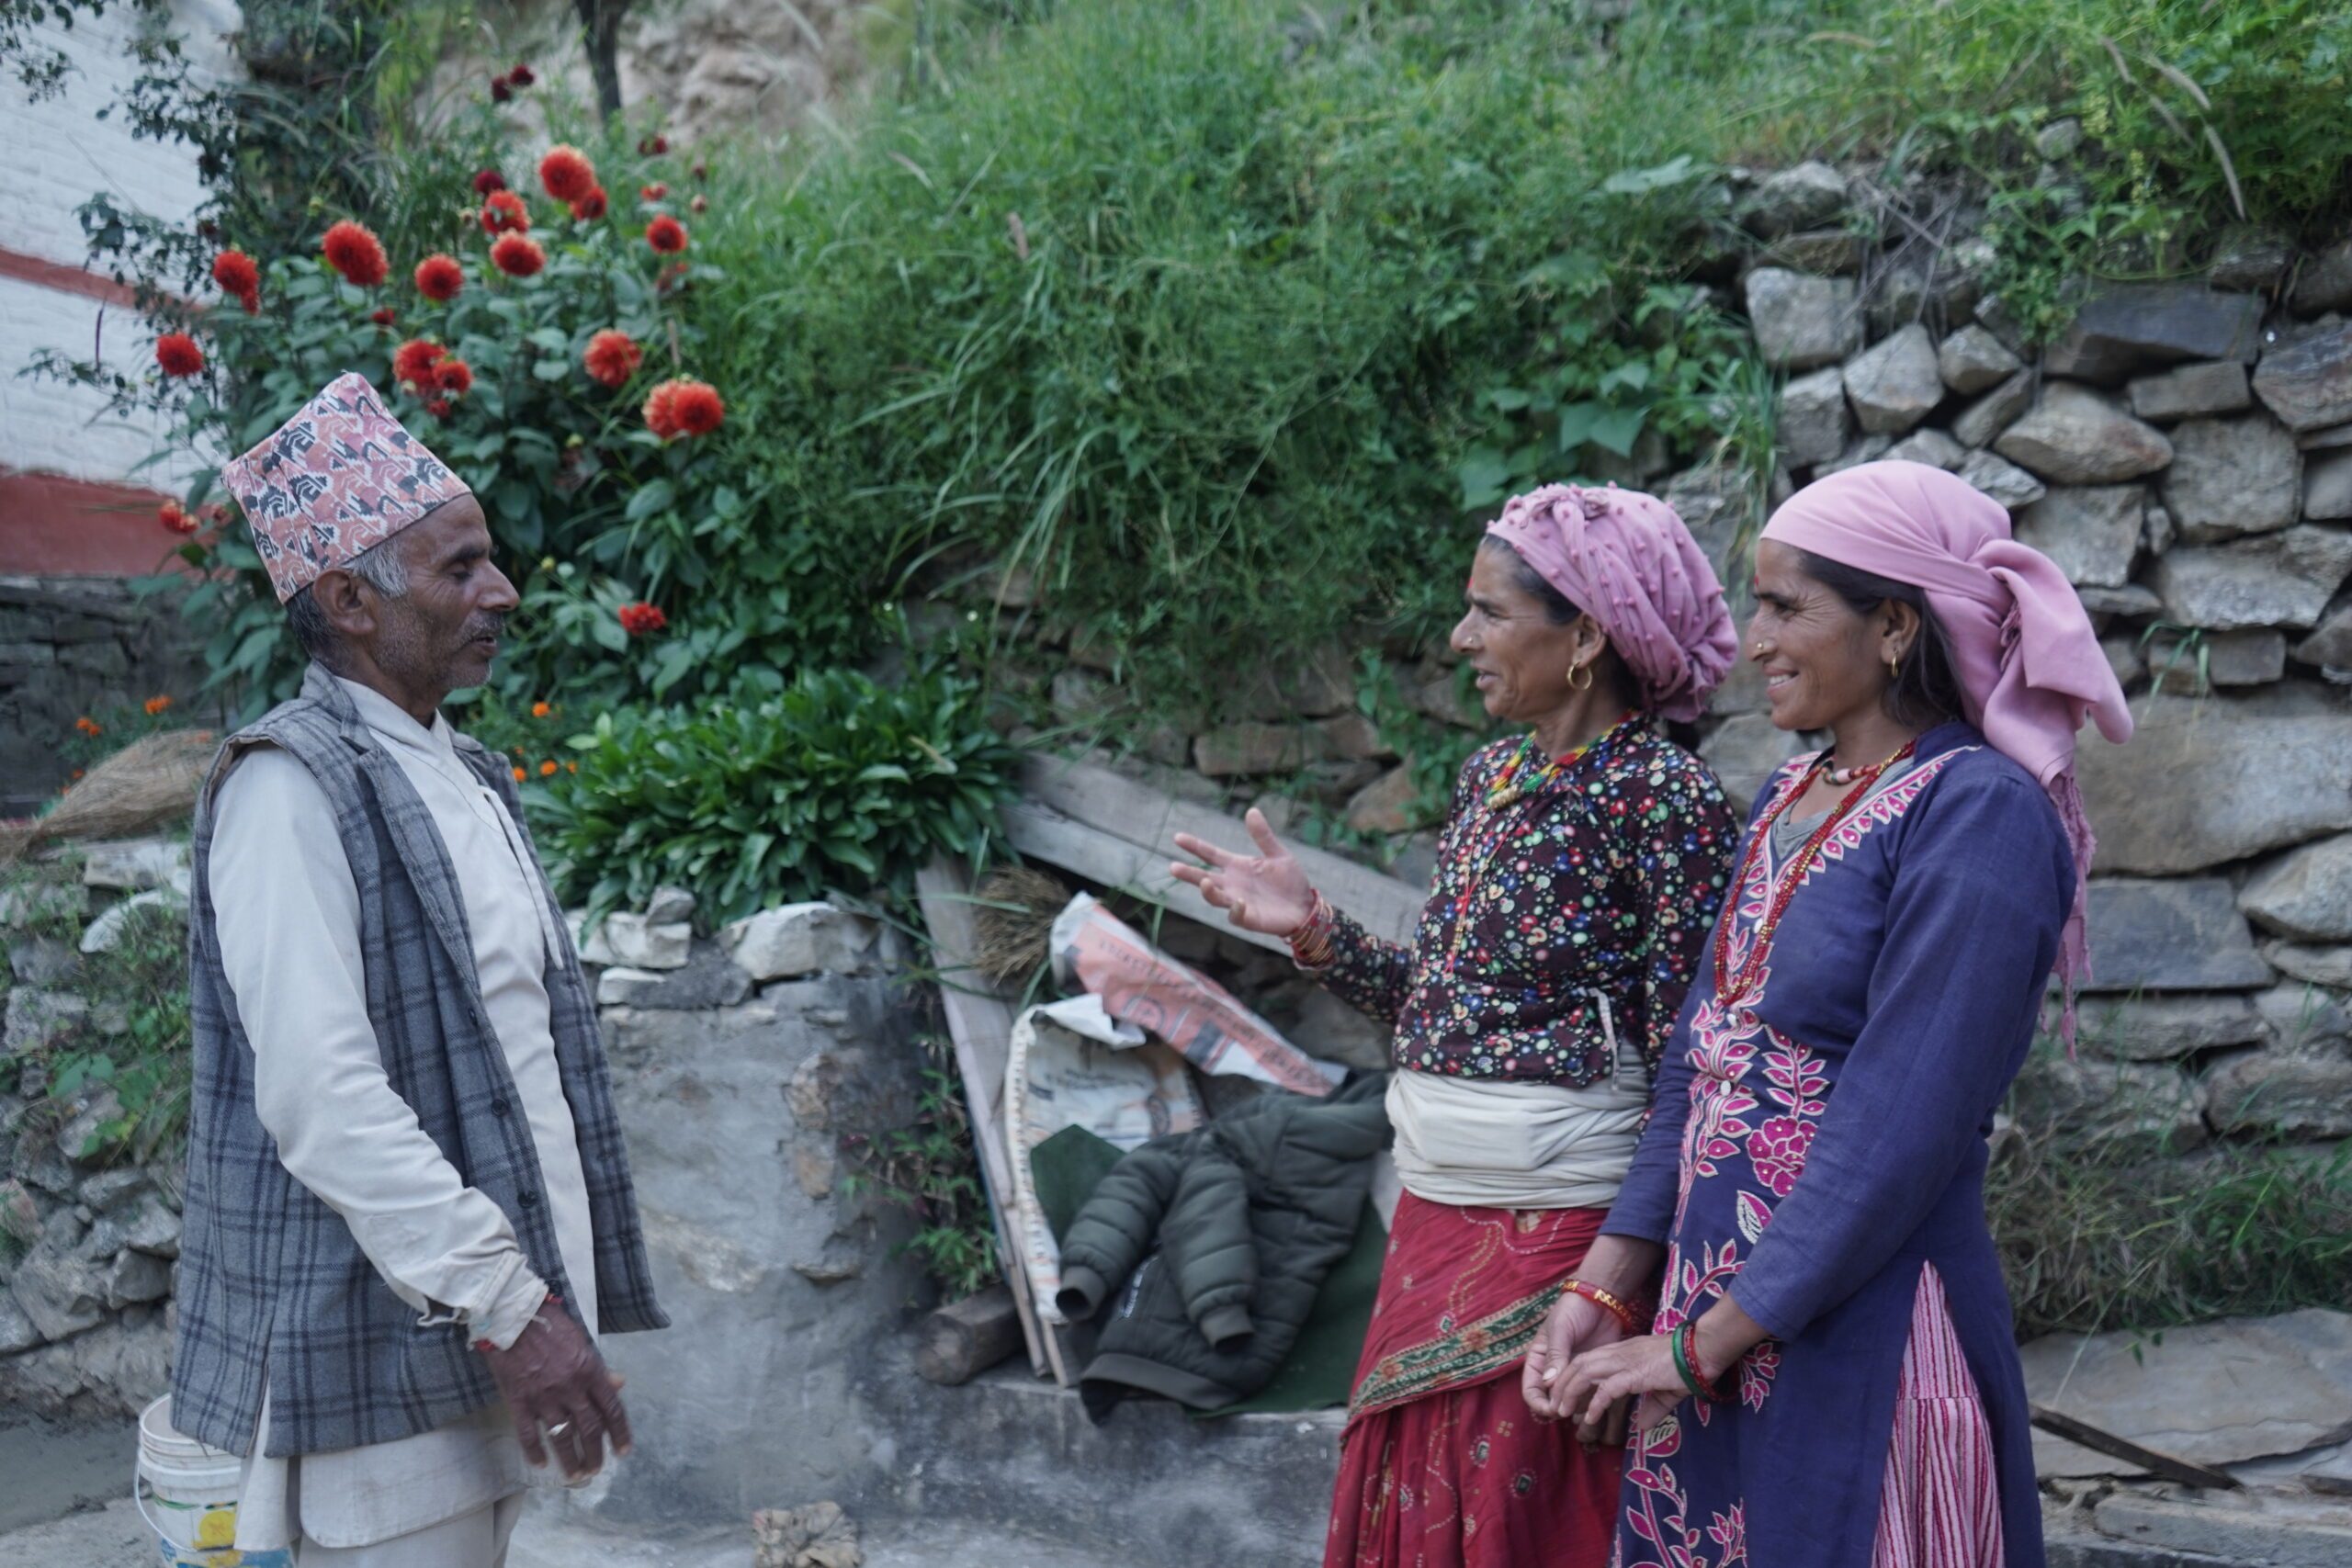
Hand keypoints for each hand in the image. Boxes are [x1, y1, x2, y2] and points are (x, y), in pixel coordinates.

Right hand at [478, 1295, 631, 1478]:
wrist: (513, 1316)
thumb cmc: (551, 1327)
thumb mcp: (582, 1342)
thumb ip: (599, 1368)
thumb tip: (620, 1385)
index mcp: (590, 1370)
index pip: (612, 1409)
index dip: (620, 1433)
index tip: (624, 1452)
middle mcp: (571, 1387)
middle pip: (589, 1428)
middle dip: (596, 1453)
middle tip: (597, 1470)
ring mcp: (544, 1396)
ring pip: (562, 1437)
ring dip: (570, 1460)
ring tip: (575, 1476)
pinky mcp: (518, 1401)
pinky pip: (528, 1434)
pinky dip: (534, 1452)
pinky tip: (541, 1465)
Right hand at [1169, 808, 1314, 937]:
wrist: (1305, 907)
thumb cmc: (1290, 881)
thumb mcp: (1278, 854)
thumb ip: (1263, 835)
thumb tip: (1251, 810)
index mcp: (1237, 866)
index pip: (1210, 855)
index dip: (1194, 846)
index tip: (1177, 837)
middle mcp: (1232, 884)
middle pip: (1204, 878)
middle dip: (1189, 873)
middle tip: (1173, 867)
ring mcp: (1238, 902)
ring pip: (1215, 898)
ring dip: (1208, 891)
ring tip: (1205, 882)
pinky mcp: (1248, 918)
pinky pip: (1236, 915)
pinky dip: (1235, 909)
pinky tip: (1239, 901)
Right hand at [1521, 1290, 1626, 1428]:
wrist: (1601, 1301)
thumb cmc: (1574, 1310)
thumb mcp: (1561, 1329)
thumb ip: (1555, 1355)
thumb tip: (1549, 1383)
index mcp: (1539, 1360)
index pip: (1531, 1390)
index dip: (1538, 1403)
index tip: (1552, 1410)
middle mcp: (1553, 1370)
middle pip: (1549, 1400)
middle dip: (1558, 1409)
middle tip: (1571, 1412)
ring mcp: (1573, 1373)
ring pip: (1569, 1401)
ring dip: (1575, 1408)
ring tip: (1587, 1410)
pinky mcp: (1591, 1374)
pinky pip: (1588, 1395)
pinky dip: (1591, 1402)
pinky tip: (1599, 1403)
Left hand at [1554, 1331, 1708, 1436]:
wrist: (1703, 1351)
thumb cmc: (1687, 1367)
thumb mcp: (1664, 1390)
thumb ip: (1651, 1407)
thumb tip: (1642, 1426)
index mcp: (1623, 1352)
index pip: (1587, 1360)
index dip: (1571, 1377)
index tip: (1564, 1397)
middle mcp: (1619, 1353)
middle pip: (1578, 1364)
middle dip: (1562, 1384)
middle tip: (1554, 1406)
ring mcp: (1625, 1361)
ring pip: (1585, 1372)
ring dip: (1570, 1392)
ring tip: (1561, 1412)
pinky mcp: (1635, 1373)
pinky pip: (1607, 1388)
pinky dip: (1595, 1403)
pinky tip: (1589, 1418)